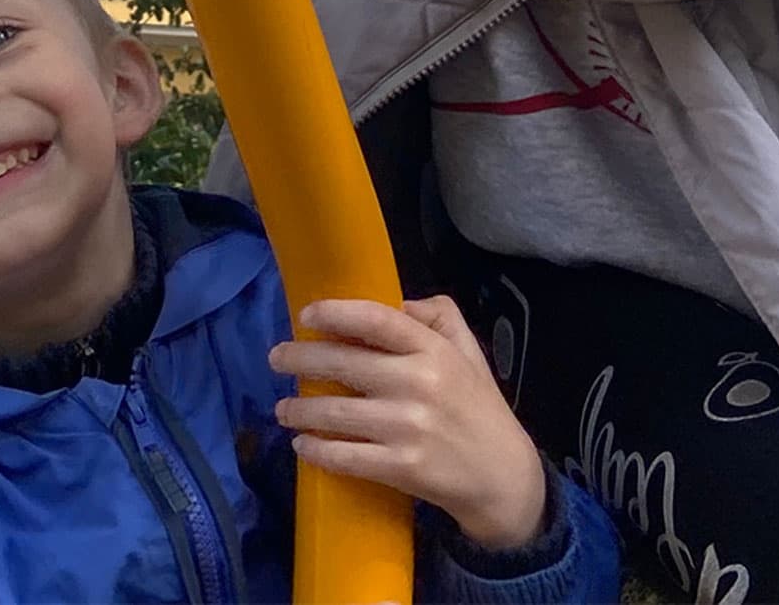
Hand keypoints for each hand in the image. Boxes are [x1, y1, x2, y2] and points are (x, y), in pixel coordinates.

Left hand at [269, 295, 548, 551]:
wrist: (502, 476)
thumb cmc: (478, 407)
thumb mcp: (468, 350)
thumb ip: (436, 315)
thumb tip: (394, 302)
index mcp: (434, 351)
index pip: (377, 321)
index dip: (336, 313)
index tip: (306, 315)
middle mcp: (418, 383)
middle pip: (344, 363)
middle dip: (300, 359)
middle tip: (276, 358)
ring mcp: (408, 428)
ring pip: (335, 413)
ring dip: (299, 409)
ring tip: (282, 408)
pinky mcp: (401, 467)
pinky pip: (345, 456)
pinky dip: (316, 450)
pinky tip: (302, 444)